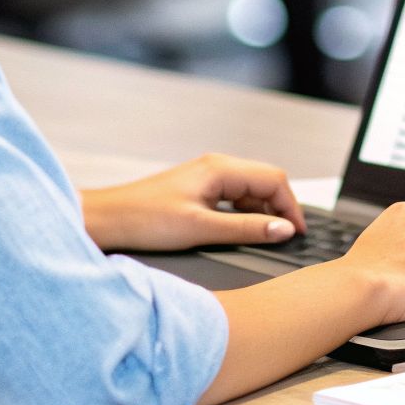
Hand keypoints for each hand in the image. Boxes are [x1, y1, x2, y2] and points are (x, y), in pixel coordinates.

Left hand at [81, 153, 305, 251]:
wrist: (108, 220)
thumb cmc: (145, 221)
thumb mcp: (201, 229)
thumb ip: (246, 229)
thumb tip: (283, 229)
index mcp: (220, 169)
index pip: (274, 179)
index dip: (291, 207)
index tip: (297, 234)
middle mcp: (216, 166)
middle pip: (266, 181)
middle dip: (281, 208)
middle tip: (287, 238)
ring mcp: (207, 176)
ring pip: (251, 190)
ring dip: (264, 211)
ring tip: (269, 238)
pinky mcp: (199, 189)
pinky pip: (234, 196)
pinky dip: (247, 213)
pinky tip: (245, 231)